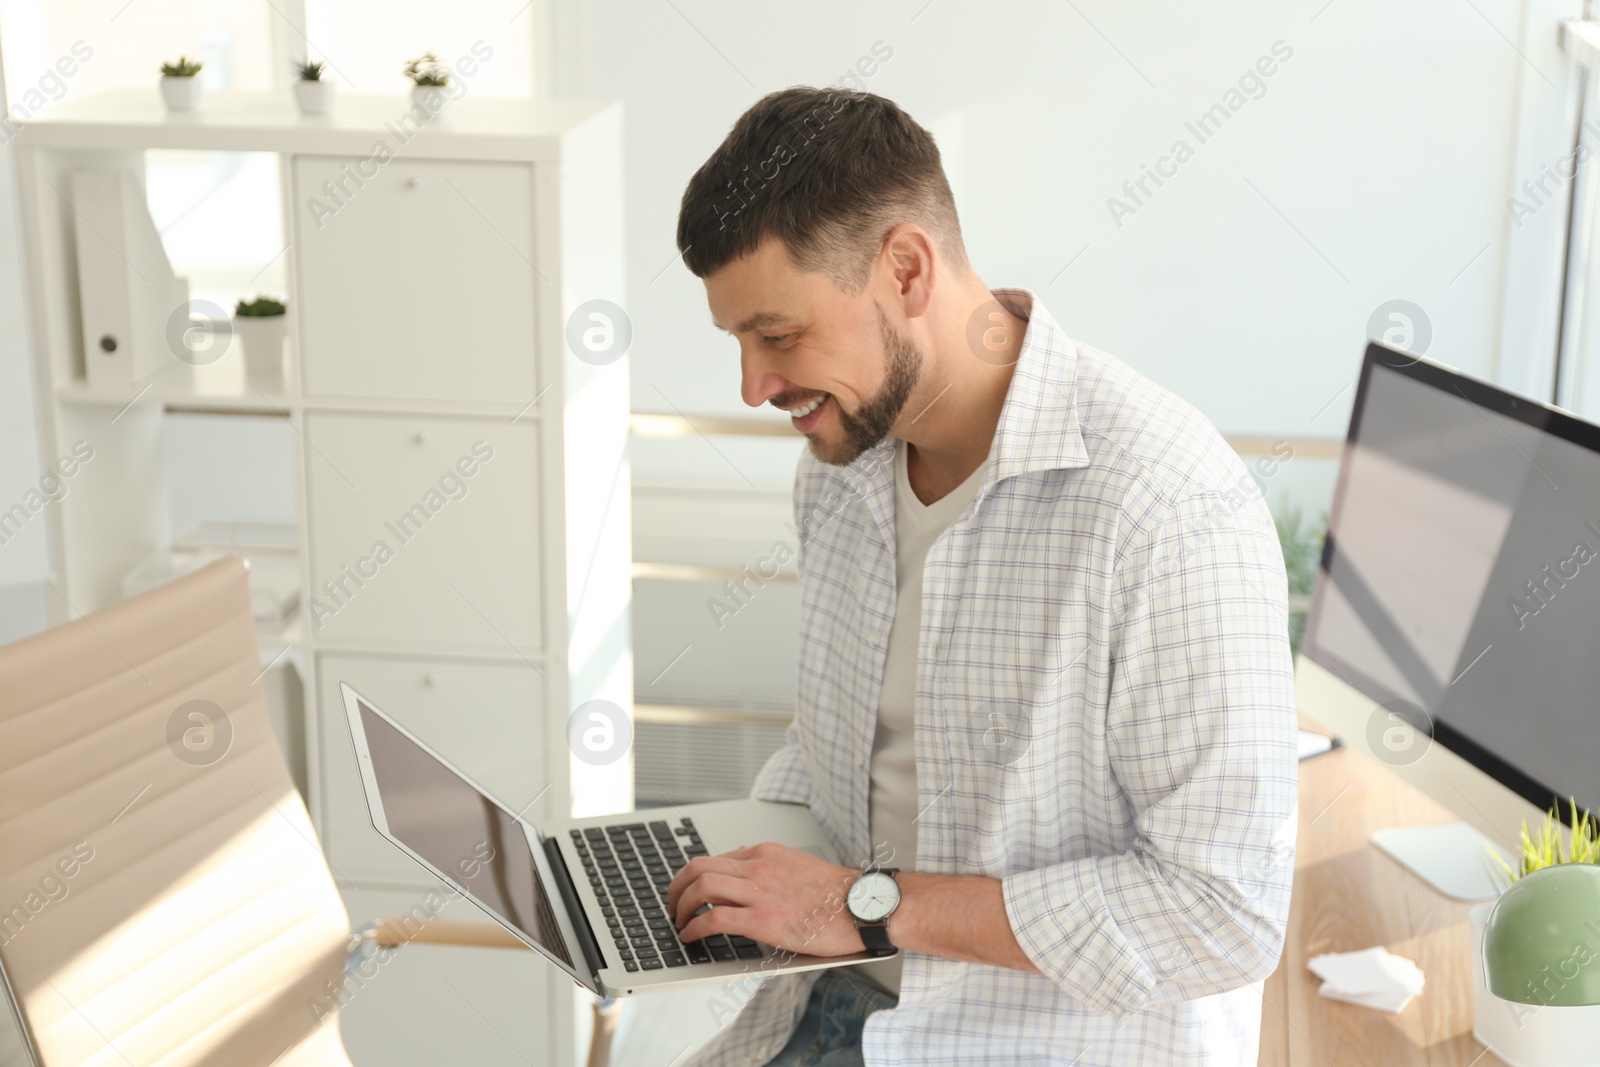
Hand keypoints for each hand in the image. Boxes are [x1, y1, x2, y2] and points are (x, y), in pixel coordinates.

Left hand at [666, 842, 866, 956]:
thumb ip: (770, 872)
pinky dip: (695, 928)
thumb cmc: (838, 895)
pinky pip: (714, 919)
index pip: (716, 858)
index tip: (688, 892)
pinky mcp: (763, 919)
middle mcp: (758, 866)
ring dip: (680, 907)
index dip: (695, 877)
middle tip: (673, 906)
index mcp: (766, 853)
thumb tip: (747, 883)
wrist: (864, 906)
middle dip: (676, 888)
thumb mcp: (797, 868)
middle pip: (698, 867)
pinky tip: (691, 937)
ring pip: (701, 887)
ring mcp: (760, 891)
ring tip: (678, 923)